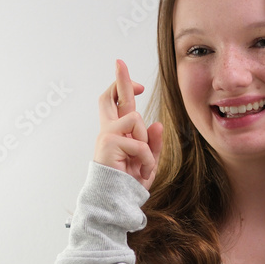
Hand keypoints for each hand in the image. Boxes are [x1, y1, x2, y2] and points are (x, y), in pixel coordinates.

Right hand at [93, 59, 163, 190]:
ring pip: (135, 118)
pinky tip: (141, 170)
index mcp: (118, 133)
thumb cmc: (128, 185)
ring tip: (142, 162)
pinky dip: (146, 158)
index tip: (138, 84)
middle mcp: (110, 131)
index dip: (126, 90)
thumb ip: (153, 144)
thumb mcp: (148, 163)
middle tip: (119, 61)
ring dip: (146, 141)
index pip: (117, 105)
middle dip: (119, 78)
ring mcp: (107, 136)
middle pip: (111, 97)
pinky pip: (139, 142)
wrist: (115, 202)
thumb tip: (157, 123)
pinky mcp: (109, 143)